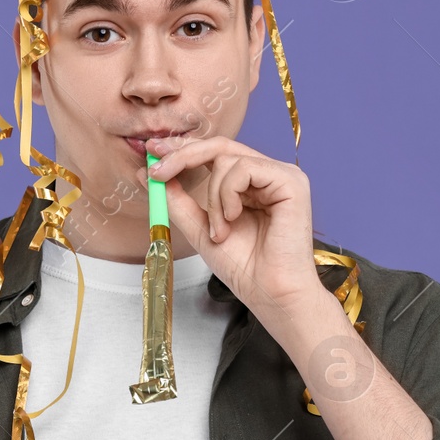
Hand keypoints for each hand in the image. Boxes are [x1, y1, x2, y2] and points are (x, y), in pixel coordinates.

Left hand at [135, 134, 323, 320]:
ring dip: (211, 196)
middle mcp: (267, 174)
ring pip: (226, 158)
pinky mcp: (291, 181)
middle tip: (158, 171)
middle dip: (182, 154)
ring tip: (218, 230)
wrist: (271, 294)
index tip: (152, 153)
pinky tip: (233, 219)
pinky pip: (244, 169)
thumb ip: (177, 200)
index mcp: (249, 183)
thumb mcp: (200, 229)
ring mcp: (281, 175)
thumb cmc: (244, 268)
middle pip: (219, 145)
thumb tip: (148, 174)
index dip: (181, 149)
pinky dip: (227, 194)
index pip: (213, 153)